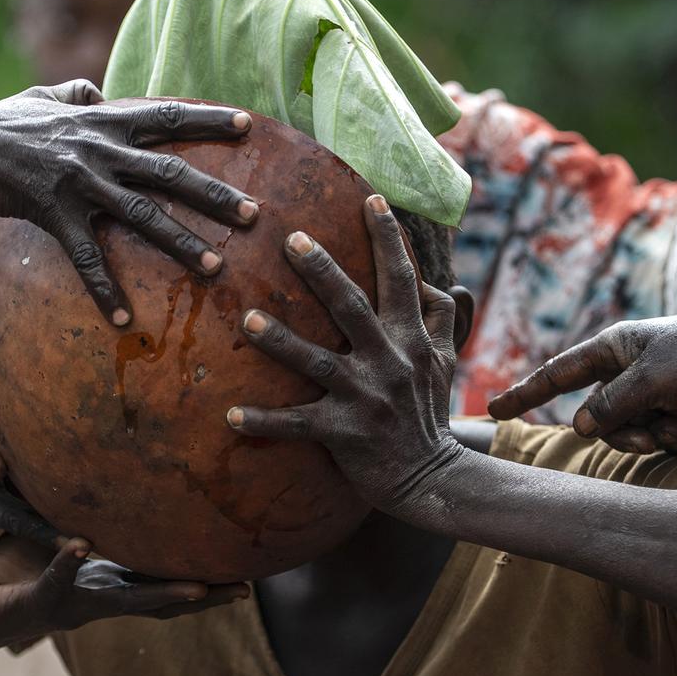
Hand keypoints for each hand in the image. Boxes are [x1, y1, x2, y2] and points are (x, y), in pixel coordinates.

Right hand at [0, 82, 258, 324]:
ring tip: (215, 267)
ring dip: (181, 243)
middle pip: (170, 173)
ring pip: (142, 216)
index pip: (167, 116)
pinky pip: (86, 258)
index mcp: (103, 122)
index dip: (209, 121)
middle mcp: (100, 150)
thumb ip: (74, 93)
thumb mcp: (41, 97)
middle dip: (215, 194)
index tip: (248, 125)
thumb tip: (94, 90)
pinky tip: (123, 318)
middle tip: (254, 214)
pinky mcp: (52, 213)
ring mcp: (79, 183)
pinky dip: (105, 290)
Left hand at [0, 537, 249, 653]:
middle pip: (160, 602)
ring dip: (159, 595)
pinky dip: (68, 565)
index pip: (161, 582)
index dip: (203, 577)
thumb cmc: (5, 574)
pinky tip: (83, 547)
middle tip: (247, 589)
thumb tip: (95, 463)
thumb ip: (74, 512)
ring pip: (122, 602)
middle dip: (206, 597)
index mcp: (103, 587)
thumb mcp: (47, 536)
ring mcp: (68, 607)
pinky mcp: (33, 605)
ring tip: (198, 587)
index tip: (245, 571)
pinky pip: (54, 582)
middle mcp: (95, 602)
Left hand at [225, 195, 464, 516]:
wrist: (432, 478)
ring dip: (281, 340)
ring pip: (317, 362)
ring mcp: (365, 398)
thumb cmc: (428, 413)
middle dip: (323, 270)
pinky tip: (231, 414)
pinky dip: (265, 421)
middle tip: (291, 237)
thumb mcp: (445, 362)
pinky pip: (298, 424)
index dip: (389, 238)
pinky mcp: (344, 433)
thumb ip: (441, 320)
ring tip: (247, 318)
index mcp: (412, 339)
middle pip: (352, 307)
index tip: (372, 198)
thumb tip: (440, 282)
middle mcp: (390, 361)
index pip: (402, 279)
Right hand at [484, 309, 676, 453]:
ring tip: (676, 428)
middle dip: (620, 432)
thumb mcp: (651, 381)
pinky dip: (670, 436)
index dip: (524, 394)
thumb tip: (580, 429)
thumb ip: (611, 407)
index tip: (494, 410)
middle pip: (598, 414)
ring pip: (628, 428)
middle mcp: (628, 365)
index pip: (557, 375)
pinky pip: (657, 431)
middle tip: (648, 433)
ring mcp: (654, 385)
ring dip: (648, 436)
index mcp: (614, 347)